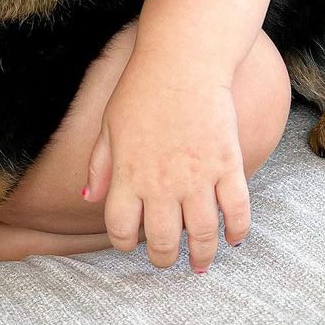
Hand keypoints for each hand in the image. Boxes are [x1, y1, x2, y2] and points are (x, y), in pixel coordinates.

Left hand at [82, 63, 249, 272]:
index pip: (121, 229)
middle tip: (168, 261)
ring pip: (203, 235)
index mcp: (128, 175)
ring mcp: (198, 177)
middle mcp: (162, 184)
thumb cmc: (142, 87)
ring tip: (201, 263)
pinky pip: (237, 211)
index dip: (125, 243)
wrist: (184, 60)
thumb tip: (88, 197)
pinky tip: (233, 238)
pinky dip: (237, 232)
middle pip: (163, 241)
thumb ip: (99, 164)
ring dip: (202, 256)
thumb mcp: (109, 124)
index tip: (132, 242)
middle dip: (164, 259)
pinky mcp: (228, 164)